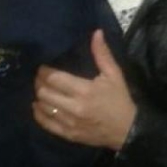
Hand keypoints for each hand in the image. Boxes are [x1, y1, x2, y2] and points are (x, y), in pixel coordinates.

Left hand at [33, 29, 135, 150]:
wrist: (128, 130)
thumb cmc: (119, 99)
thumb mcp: (114, 74)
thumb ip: (102, 54)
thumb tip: (97, 32)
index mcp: (84, 90)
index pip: (54, 78)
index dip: (44, 71)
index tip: (42, 65)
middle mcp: (74, 107)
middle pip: (44, 92)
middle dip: (39, 82)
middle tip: (40, 76)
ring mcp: (69, 123)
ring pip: (43, 107)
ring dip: (38, 96)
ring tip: (40, 89)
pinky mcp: (68, 135)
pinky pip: (46, 124)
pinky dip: (39, 114)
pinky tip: (38, 106)